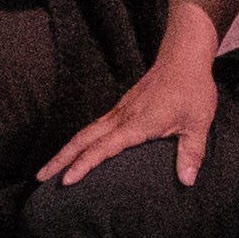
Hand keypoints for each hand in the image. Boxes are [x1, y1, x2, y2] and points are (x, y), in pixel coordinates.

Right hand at [46, 50, 215, 188]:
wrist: (184, 56)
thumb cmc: (192, 89)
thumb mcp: (198, 123)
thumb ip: (191, 152)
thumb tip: (187, 181)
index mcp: (136, 124)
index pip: (103, 148)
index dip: (84, 165)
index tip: (66, 180)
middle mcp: (121, 117)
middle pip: (82, 140)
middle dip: (60, 159)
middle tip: (40, 177)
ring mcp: (119, 111)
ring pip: (86, 132)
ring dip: (66, 150)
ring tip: (50, 168)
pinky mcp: (122, 108)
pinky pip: (95, 127)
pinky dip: (81, 141)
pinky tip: (79, 150)